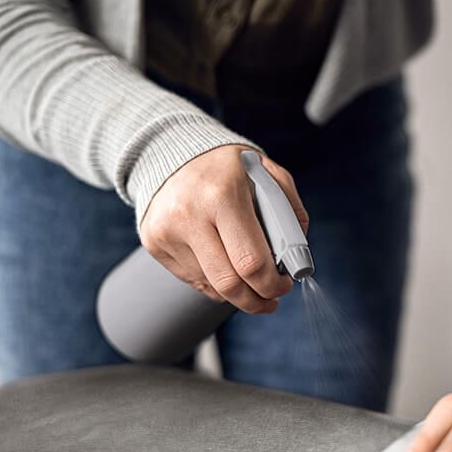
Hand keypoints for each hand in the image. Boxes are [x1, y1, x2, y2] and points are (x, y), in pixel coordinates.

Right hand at [139, 145, 308, 313]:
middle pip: (229, 284)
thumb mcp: (267, 174)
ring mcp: (167, 231)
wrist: (171, 150)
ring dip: (237, 291)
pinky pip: (193, 280)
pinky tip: (223, 262)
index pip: (251, 262)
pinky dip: (215, 280)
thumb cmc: (228, 167)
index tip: (284, 285)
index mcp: (223, 196)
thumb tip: (296, 258)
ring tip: (249, 276)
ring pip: (211, 286)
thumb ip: (288, 213)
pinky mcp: (155, 243)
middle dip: (257, 301)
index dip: (273, 284)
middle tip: (270, 300)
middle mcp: (189, 215)